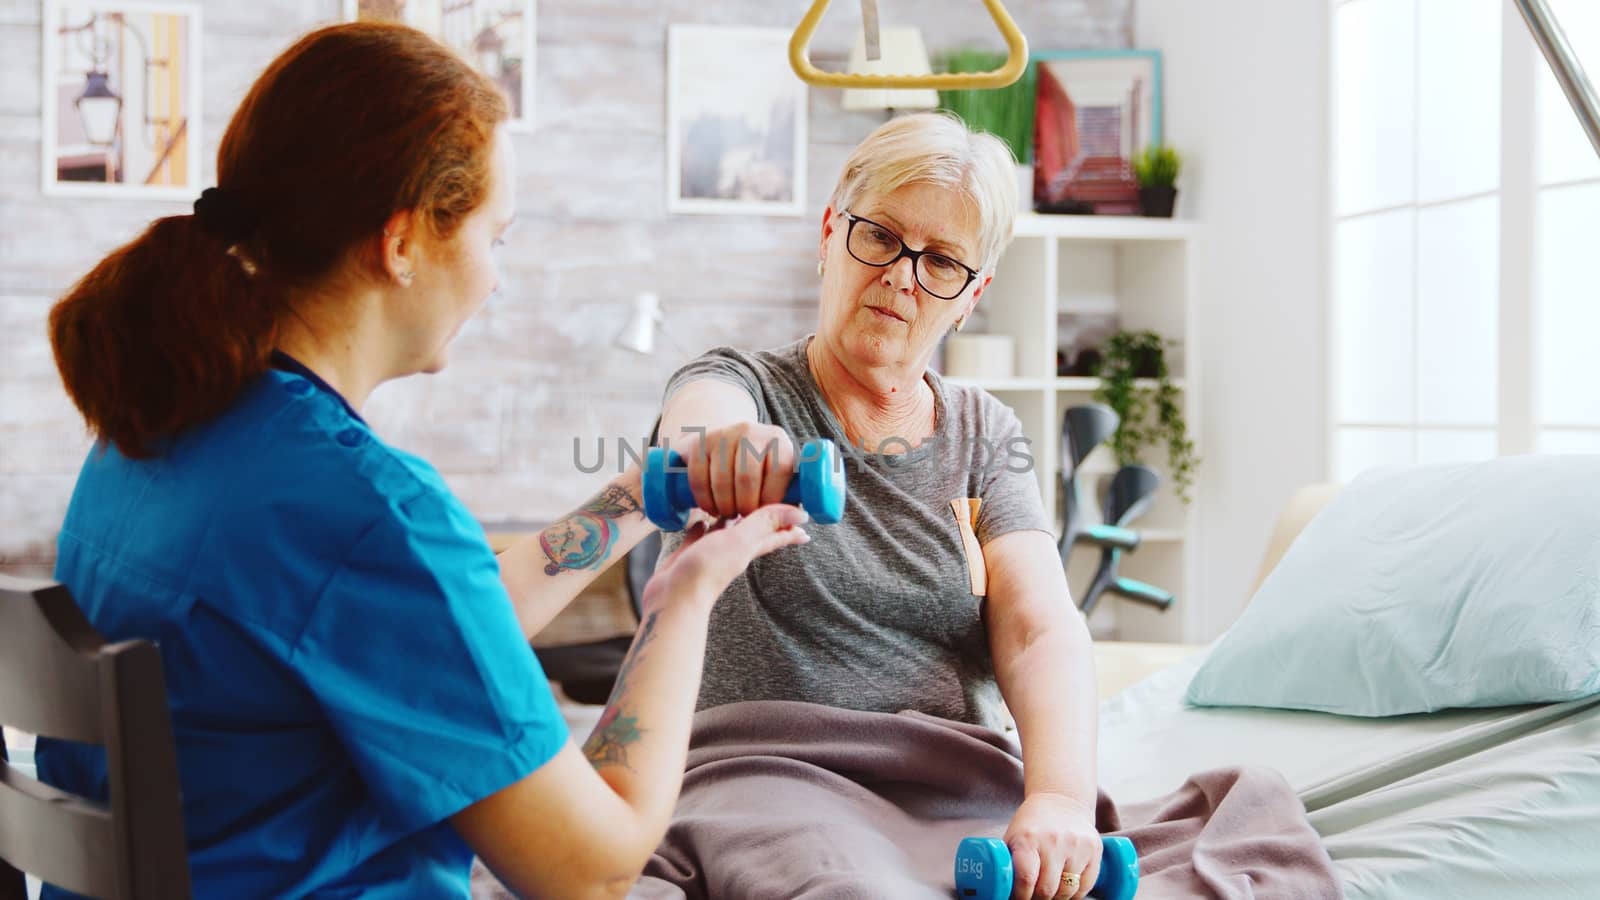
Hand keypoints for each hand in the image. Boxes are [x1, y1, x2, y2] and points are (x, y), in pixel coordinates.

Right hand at [640, 504, 809, 615]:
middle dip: (765, 517)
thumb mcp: (740, 541)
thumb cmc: (707, 570)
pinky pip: (699, 535)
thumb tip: (801, 514)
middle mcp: (733, 549)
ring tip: (736, 503)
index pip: (776, 533)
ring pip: (726, 531)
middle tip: (773, 501)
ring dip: (732, 518)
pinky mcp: (690, 553)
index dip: (790, 523)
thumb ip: (765, 524)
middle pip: (755, 530)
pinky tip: (701, 518)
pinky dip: (702, 526)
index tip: (804, 513)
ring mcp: (711, 552)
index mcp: (749, 547)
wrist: (673, 597)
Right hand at [675, 422, 796, 518]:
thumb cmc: (758, 472)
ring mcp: (724, 435)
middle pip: (747, 478)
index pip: (779, 471)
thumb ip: (786, 500)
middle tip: (744, 518)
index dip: (771, 499)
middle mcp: (752, 432)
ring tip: (729, 514)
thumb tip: (798, 520)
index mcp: (778, 441)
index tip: (765, 514)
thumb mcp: (776, 480)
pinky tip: (712, 508)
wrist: (725, 446)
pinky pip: (699, 478)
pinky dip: (704, 500)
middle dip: (744, 506)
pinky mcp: (700, 443)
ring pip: (722, 480)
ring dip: (724, 506)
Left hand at [1004, 793, 1101, 899]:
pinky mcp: (1094, 849)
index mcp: (1028, 838)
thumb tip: (1002, 891)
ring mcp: (1076, 845)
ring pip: (1068, 891)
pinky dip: (1075, 894)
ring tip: (1049, 893)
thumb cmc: (1032, 824)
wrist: (1061, 799)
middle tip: (1033, 896)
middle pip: (1047, 890)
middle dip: (1038, 899)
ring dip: (1056, 898)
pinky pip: (1085, 885)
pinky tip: (1065, 890)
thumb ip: (1009, 864)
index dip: (1021, 896)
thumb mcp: (1013, 838)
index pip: (1026, 879)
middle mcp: (1054, 841)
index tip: (1019, 899)